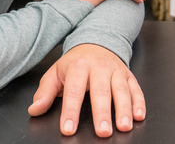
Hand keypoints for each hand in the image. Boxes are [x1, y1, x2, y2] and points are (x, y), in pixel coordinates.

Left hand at [27, 44, 145, 136]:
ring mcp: (116, 70)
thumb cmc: (75, 63)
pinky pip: (136, 88)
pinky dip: (139, 102)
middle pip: (101, 91)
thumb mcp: (55, 73)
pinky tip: (139, 115)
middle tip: (103, 132)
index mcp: (78, 67)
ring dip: (124, 109)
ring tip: (124, 126)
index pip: (74, 91)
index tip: (68, 129)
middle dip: (102, 113)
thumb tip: (35, 109)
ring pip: (121, 90)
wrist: (96, 42)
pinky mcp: (129, 75)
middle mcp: (99, 67)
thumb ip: (45, 92)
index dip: (70, 111)